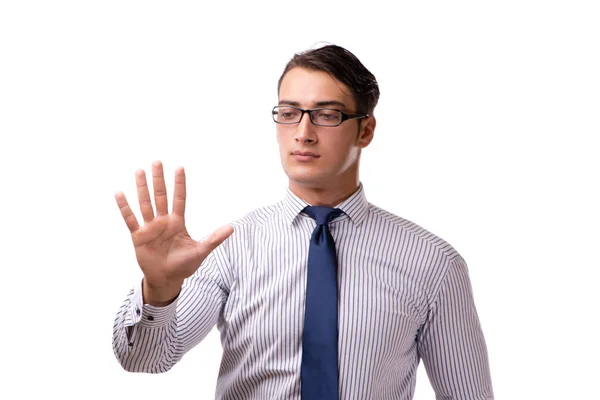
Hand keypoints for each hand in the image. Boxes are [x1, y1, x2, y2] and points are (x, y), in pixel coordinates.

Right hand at [115, 161, 232, 304]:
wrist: (167, 280)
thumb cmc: (184, 265)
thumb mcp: (201, 251)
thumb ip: (214, 239)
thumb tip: (231, 228)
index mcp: (178, 223)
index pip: (179, 199)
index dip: (179, 184)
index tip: (179, 167)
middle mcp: (163, 221)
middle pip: (160, 196)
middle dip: (159, 179)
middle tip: (157, 161)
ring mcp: (150, 228)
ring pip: (145, 203)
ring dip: (142, 187)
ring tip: (140, 171)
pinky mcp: (138, 236)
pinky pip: (130, 219)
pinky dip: (125, 207)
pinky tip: (120, 193)